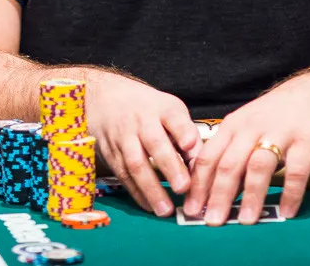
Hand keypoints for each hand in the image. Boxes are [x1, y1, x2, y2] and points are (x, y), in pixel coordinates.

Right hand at [85, 69, 201, 217]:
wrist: (108, 99)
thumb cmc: (149, 110)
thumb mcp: (170, 110)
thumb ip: (187, 134)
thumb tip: (202, 164)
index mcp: (161, 108)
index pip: (173, 116)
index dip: (182, 130)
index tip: (190, 144)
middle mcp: (141, 121)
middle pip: (155, 143)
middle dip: (170, 166)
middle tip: (183, 187)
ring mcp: (123, 137)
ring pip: (135, 163)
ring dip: (151, 188)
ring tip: (166, 209)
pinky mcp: (110, 153)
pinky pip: (123, 175)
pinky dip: (136, 192)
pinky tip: (149, 206)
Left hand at [183, 70, 309, 225]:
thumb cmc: (274, 117)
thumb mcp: (245, 128)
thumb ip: (229, 155)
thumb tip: (207, 193)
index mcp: (233, 126)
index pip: (208, 157)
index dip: (198, 185)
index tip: (191, 210)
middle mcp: (253, 128)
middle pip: (230, 163)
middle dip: (219, 194)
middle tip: (212, 221)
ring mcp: (281, 133)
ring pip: (259, 166)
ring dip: (251, 195)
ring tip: (245, 220)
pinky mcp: (307, 141)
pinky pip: (297, 171)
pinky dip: (290, 193)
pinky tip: (286, 212)